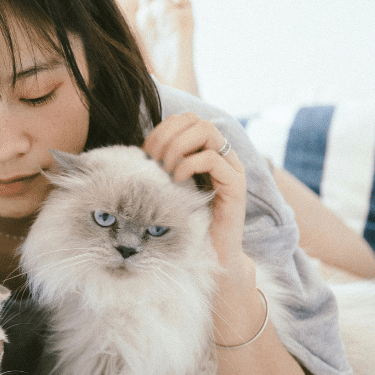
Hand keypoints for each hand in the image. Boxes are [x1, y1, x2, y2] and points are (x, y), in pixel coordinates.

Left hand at [142, 112, 247, 267]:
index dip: (162, 129)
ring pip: (207, 131)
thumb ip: (162, 167)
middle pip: (196, 120)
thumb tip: (138, 151)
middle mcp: (222, 154)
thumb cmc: (188, 223)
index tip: (145, 153)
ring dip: (178, 146)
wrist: (212, 256)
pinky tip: (177, 180)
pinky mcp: (235, 184)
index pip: (185, 119)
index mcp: (207, 151)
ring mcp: (231, 167)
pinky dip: (189, 164)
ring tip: (166, 169)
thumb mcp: (170, 188)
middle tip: (154, 161)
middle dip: (168, 135)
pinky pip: (213, 159)